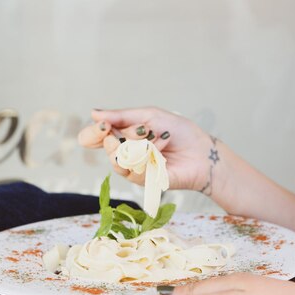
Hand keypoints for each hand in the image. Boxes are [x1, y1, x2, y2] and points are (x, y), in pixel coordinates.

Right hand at [78, 107, 214, 191]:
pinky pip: (135, 169)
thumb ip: (121, 116)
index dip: (93, 133)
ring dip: (138, 146)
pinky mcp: (144, 181)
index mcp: (122, 135)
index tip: (103, 126)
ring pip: (118, 161)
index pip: (94, 137)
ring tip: (154, 138)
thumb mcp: (149, 116)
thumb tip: (94, 112)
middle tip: (141, 132)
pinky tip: (162, 150)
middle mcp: (124, 152)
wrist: (201, 152)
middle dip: (122, 136)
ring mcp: (133, 168)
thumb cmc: (179, 132)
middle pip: (106, 148)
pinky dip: (150, 155)